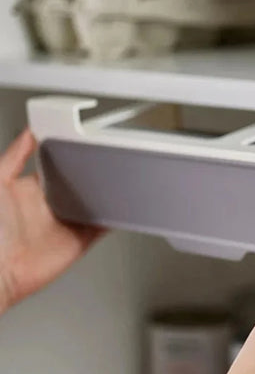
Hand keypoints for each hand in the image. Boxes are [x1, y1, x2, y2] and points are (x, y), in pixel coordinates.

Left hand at [0, 129, 103, 313]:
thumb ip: (14, 157)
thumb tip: (29, 132)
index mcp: (29, 190)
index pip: (56, 168)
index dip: (70, 157)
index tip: (85, 145)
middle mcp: (49, 206)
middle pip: (79, 185)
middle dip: (93, 175)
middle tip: (107, 163)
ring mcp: (65, 224)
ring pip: (93, 204)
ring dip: (106, 196)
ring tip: (120, 183)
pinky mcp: (79, 241)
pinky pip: (102, 228)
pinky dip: (114, 219)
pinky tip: (122, 209)